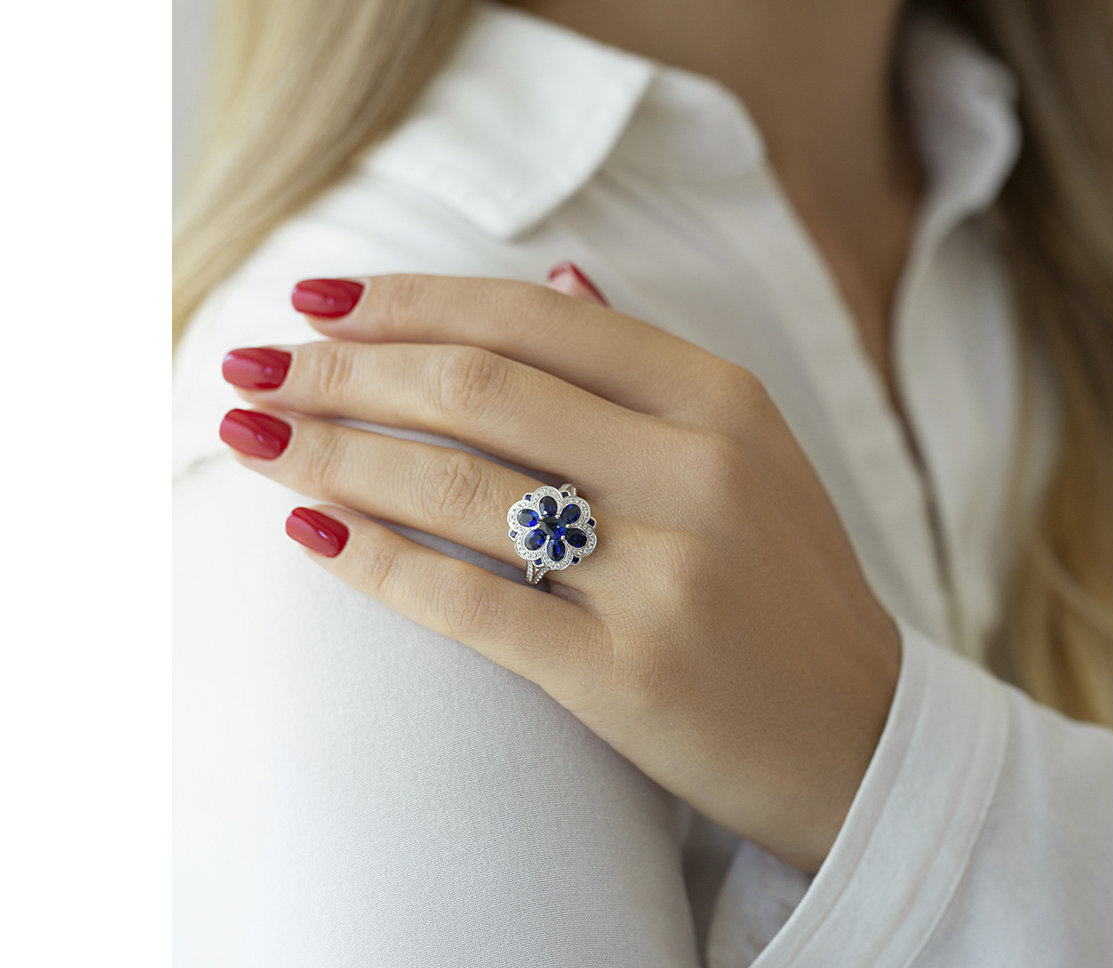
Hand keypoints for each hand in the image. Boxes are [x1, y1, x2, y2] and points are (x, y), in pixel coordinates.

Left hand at [217, 267, 900, 870]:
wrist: (860, 741)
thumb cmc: (785, 588)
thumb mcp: (750, 451)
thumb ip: (646, 368)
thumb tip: (554, 269)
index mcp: (722, 401)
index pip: (533, 318)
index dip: (409, 300)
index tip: (315, 301)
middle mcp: (697, 473)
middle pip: (478, 388)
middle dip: (343, 372)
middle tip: (254, 372)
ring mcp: (665, 576)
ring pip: (457, 486)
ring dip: (333, 453)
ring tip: (252, 439)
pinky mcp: (626, 676)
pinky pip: (471, 603)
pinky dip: (376, 562)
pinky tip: (311, 533)